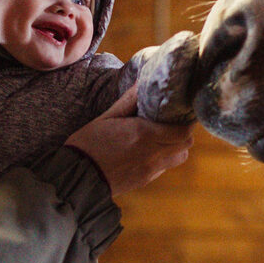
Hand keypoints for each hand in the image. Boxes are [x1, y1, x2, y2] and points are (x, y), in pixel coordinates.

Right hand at [66, 85, 192, 197]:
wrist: (77, 176)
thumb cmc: (89, 143)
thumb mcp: (107, 116)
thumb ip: (129, 100)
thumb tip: (142, 82)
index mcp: (144, 134)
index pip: (183, 129)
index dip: (185, 119)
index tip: (178, 111)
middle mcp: (153, 153)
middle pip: (186, 143)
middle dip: (183, 131)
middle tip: (172, 121)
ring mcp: (151, 169)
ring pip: (180, 157)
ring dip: (176, 146)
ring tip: (163, 137)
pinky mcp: (145, 180)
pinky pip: (164, 168)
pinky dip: (164, 158)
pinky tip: (149, 151)